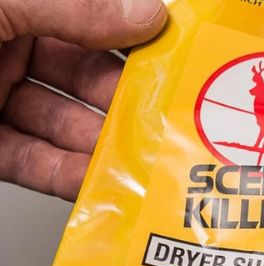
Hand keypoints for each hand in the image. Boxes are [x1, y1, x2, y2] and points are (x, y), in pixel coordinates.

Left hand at [0, 0, 165, 199]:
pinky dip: (72, 177)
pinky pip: (38, 165)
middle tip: (169, 120)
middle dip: (127, 103)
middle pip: (84, 80)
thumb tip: (144, 13)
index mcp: (11, 5)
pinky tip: (103, 180)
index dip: (131, 40)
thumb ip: (71, 5)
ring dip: (107, 146)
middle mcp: (1, 49)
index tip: (175, 58)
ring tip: (147, 158)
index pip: (85, 22)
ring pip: (66, 127)